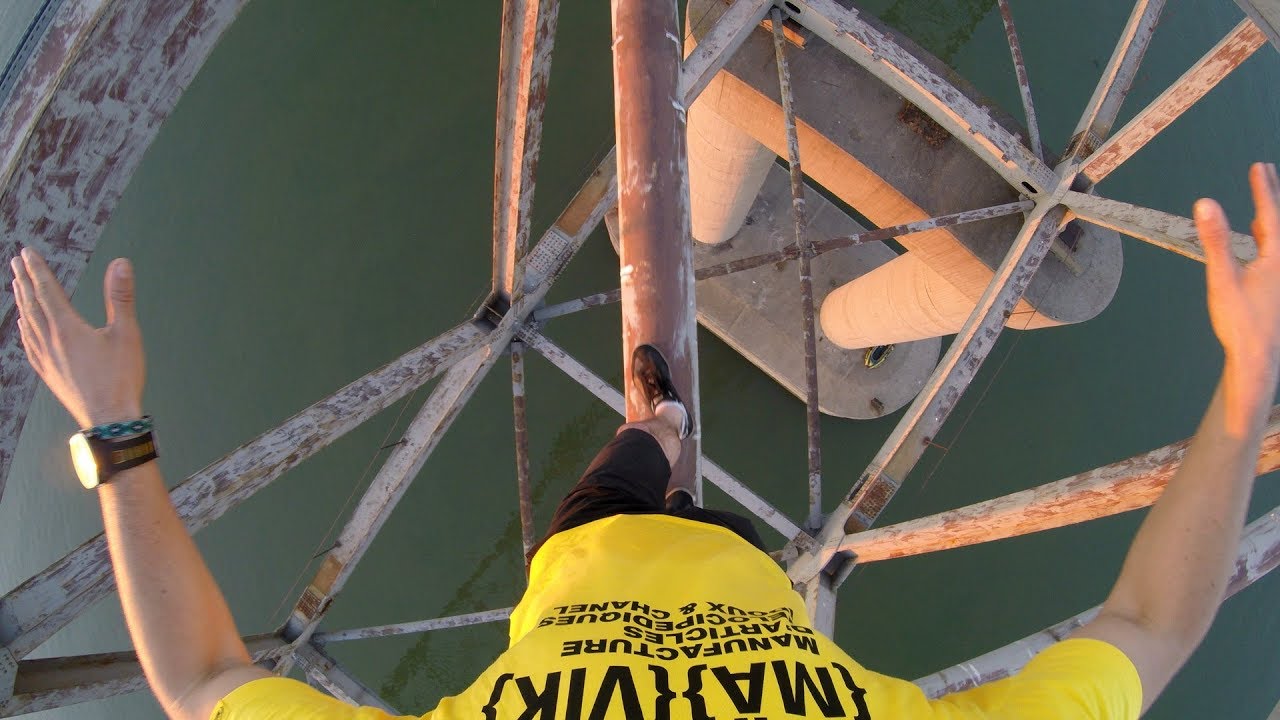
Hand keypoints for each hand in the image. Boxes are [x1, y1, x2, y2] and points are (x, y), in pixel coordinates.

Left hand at [10, 248, 144, 427]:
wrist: (109, 419)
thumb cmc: (121, 377)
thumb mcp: (126, 333)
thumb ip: (121, 296)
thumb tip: (120, 264)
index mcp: (67, 328)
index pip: (47, 290)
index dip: (37, 269)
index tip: (27, 253)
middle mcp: (50, 341)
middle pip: (32, 304)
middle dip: (24, 281)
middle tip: (16, 263)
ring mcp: (45, 359)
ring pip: (27, 323)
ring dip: (22, 301)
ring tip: (18, 287)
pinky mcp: (48, 373)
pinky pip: (29, 344)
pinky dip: (24, 328)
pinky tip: (24, 326)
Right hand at [1197, 162, 1279, 432]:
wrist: (1260, 357)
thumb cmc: (1240, 320)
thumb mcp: (1222, 278)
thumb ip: (1215, 239)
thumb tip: (1205, 202)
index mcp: (1277, 256)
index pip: (1270, 214)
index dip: (1263, 189)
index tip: (1258, 166)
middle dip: (1272, 196)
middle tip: (1265, 170)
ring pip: (1279, 239)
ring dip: (1271, 219)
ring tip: (1265, 201)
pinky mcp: (1279, 289)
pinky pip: (1277, 254)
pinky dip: (1270, 239)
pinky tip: (1262, 239)